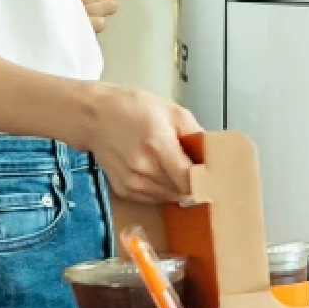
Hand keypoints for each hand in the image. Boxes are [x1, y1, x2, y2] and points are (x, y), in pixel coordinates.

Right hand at [80, 84, 199, 204]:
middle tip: (192, 167)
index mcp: (158, 145)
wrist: (94, 117)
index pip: (190, 180)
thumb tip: (214, 154)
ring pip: (169, 198)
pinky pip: (153, 199)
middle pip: (182, 192)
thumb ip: (196, 134)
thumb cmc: (132, 108)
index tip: (210, 175)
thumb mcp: (172, 111)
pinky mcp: (124, 190)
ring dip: (177, 187)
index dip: (204, 181)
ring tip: (171, 165)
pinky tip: (156, 170)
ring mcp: (132, 182)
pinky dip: (161, 189)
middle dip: (192, 182)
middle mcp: (143, 168)